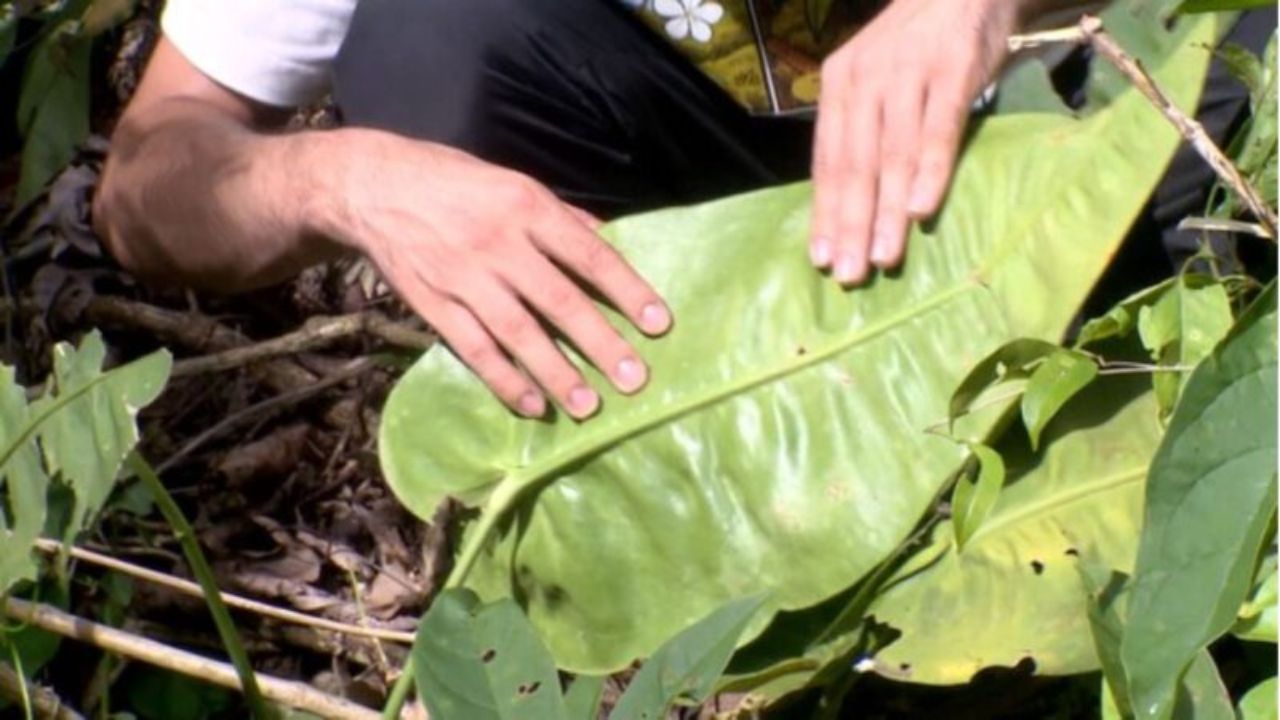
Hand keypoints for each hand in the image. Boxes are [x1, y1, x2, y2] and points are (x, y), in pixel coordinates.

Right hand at [323, 132, 671, 418]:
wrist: (371, 186)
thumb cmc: (452, 181)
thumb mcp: (511, 182)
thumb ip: (559, 217)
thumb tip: (607, 242)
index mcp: (525, 206)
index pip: (588, 253)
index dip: (626, 289)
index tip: (658, 323)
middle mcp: (498, 243)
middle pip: (559, 301)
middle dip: (601, 343)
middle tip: (636, 380)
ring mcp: (464, 278)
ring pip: (518, 333)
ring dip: (557, 373)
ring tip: (589, 405)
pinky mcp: (434, 305)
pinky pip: (475, 349)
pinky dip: (504, 379)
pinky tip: (532, 404)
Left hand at [809, 0, 1019, 284]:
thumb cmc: (919, 43)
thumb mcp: (877, 78)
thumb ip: (864, 129)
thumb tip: (850, 201)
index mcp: (840, 85)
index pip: (828, 161)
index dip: (824, 213)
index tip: (821, 260)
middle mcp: (865, 79)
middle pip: (854, 165)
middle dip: (849, 224)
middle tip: (848, 274)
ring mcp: (908, 72)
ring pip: (891, 155)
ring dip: (885, 212)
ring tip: (882, 258)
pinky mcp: (952, 69)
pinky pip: (938, 129)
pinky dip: (928, 172)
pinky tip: (920, 210)